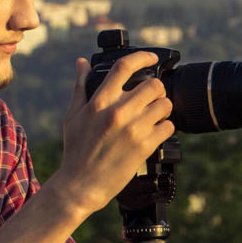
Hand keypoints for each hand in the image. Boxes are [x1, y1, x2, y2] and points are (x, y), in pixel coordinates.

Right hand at [52, 52, 175, 218]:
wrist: (81, 184)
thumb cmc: (75, 150)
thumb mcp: (73, 115)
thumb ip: (80, 87)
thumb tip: (82, 63)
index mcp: (99, 101)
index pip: (124, 67)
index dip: (143, 57)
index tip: (152, 58)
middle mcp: (117, 112)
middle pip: (153, 85)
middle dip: (157, 90)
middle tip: (153, 98)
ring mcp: (133, 129)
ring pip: (165, 105)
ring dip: (163, 108)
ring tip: (155, 116)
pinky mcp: (144, 146)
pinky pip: (168, 127)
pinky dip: (166, 127)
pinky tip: (156, 131)